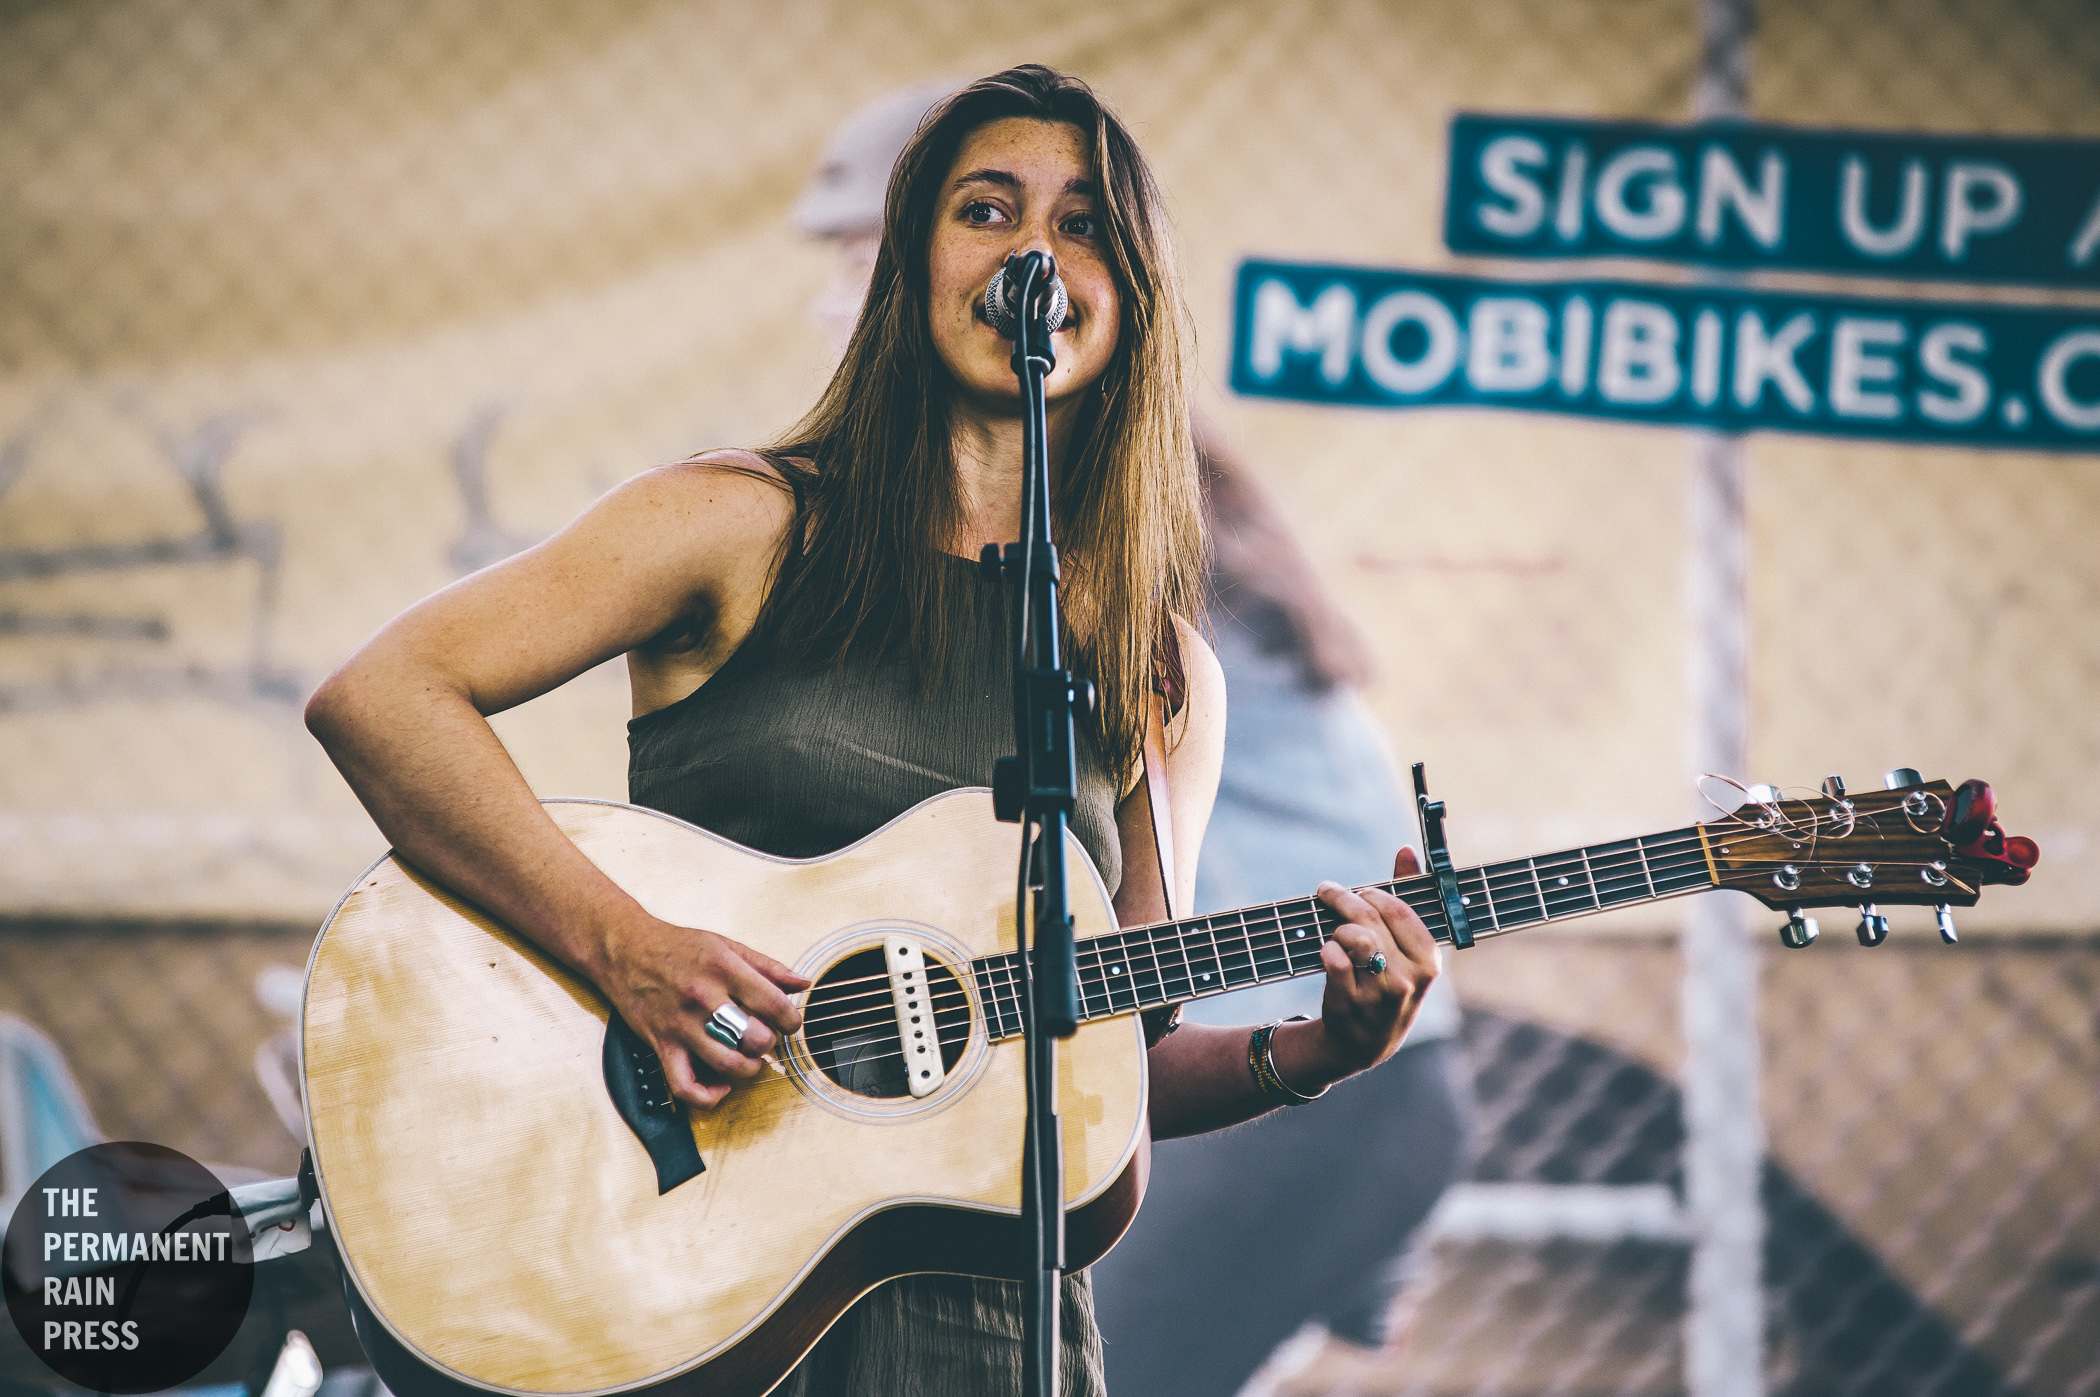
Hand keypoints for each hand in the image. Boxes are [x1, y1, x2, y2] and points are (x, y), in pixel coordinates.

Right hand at [596, 914, 809, 1108]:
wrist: (625, 950)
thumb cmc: (677, 947)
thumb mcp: (727, 945)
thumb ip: (768, 966)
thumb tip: (803, 983)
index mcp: (723, 969)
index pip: (773, 1004)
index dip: (792, 1020)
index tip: (790, 1022)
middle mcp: (702, 998)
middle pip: (754, 1038)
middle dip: (769, 1042)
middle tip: (765, 1036)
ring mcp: (681, 1025)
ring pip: (728, 1064)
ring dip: (748, 1067)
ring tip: (748, 1057)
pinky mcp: (661, 1046)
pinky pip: (685, 1086)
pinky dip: (708, 1097)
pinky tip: (721, 1086)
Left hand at [1271, 848, 1439, 1091]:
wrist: (1363, 1043)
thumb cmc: (1387, 983)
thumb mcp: (1406, 949)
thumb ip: (1406, 897)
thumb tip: (1405, 850)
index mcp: (1429, 962)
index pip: (1400, 911)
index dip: (1374, 895)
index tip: (1358, 891)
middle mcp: (1409, 979)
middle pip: (1370, 920)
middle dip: (1343, 899)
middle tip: (1327, 892)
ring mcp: (1379, 994)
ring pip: (1353, 938)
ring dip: (1336, 929)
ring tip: (1335, 933)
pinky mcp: (1350, 1004)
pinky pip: (1332, 959)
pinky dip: (1325, 950)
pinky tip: (1327, 954)